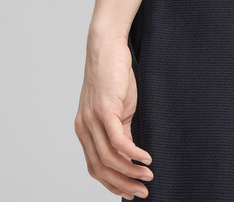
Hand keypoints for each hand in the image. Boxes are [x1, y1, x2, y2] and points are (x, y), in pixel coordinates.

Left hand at [74, 33, 153, 199]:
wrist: (107, 47)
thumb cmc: (114, 75)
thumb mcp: (117, 108)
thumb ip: (120, 130)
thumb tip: (131, 154)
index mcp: (84, 129)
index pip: (95, 167)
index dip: (113, 183)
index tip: (131, 192)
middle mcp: (84, 128)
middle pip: (101, 168)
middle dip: (123, 184)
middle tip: (144, 192)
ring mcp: (93, 120)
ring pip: (110, 159)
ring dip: (131, 172)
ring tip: (149, 176)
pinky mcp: (105, 111)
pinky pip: (119, 142)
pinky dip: (134, 155)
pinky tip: (146, 159)